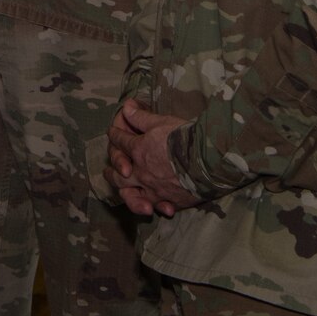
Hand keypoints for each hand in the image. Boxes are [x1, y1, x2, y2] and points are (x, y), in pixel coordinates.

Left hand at [101, 99, 198, 217]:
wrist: (207, 159)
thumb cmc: (184, 136)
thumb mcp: (161, 121)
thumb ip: (141, 117)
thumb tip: (126, 107)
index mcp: (138, 150)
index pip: (120, 141)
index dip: (115, 135)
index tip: (113, 132)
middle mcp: (142, 172)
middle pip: (118, 175)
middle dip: (111, 171)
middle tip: (108, 171)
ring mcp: (154, 189)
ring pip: (131, 195)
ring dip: (125, 194)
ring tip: (123, 192)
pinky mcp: (170, 200)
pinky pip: (157, 206)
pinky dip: (154, 207)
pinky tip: (154, 208)